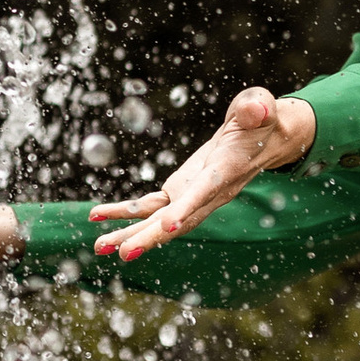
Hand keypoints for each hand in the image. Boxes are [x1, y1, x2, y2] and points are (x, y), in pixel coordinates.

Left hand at [94, 88, 315, 261]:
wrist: (262, 141)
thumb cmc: (261, 121)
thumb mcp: (261, 108)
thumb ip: (258, 107)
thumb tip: (255, 107)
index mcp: (227, 170)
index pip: (206, 191)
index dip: (188, 208)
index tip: (169, 225)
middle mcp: (209, 193)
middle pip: (178, 220)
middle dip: (151, 236)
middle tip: (124, 253)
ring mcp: (192, 196)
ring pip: (160, 220)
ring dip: (130, 234)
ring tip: (100, 247)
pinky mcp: (180, 191)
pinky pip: (150, 206)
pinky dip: (123, 212)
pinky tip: (96, 216)